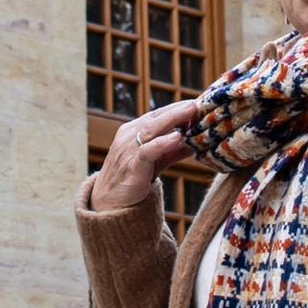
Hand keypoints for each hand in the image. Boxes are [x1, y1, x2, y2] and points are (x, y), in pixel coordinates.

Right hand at [86, 98, 201, 215]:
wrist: (109, 204)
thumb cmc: (132, 179)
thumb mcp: (156, 161)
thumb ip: (173, 150)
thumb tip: (197, 141)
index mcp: (132, 131)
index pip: (157, 114)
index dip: (177, 108)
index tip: (197, 103)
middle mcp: (129, 137)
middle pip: (155, 117)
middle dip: (177, 109)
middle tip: (197, 103)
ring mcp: (128, 150)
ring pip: (151, 129)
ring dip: (173, 118)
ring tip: (191, 111)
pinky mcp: (132, 167)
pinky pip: (147, 151)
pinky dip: (162, 142)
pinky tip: (177, 137)